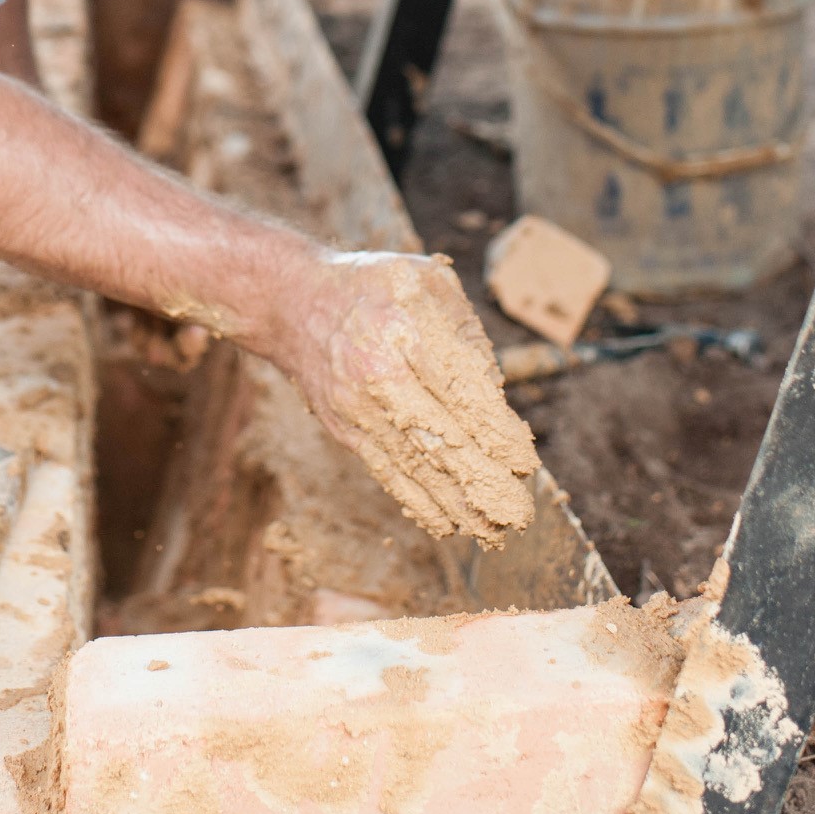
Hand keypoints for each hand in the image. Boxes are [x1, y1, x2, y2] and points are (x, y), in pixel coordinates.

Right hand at [280, 251, 538, 547]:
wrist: (291, 301)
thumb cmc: (372, 287)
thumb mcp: (425, 280)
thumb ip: (464, 330)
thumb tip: (494, 394)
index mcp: (404, 328)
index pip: (460, 389)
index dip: (494, 431)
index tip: (523, 461)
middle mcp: (377, 373)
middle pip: (438, 438)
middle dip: (483, 482)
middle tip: (519, 514)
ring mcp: (357, 407)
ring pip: (413, 464)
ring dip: (456, 505)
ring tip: (495, 533)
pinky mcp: (344, 429)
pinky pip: (385, 471)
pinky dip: (418, 501)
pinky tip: (448, 524)